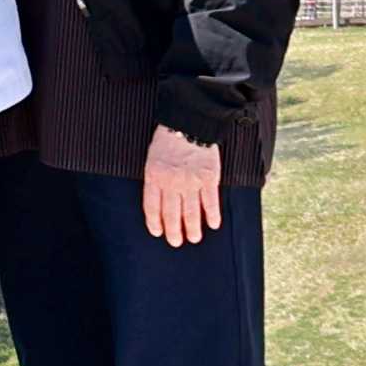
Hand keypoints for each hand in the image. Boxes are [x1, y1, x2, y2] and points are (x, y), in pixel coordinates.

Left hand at [141, 127, 229, 245]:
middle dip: (174, 231)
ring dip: (192, 228)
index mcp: (154, 177)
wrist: (189, 123)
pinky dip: (212, 215)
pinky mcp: (208, 178)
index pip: (152, 207)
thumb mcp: (152, 159)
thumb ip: (155, 179)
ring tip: (194, 238)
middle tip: (176, 242)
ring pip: (191, 212)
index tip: (158, 232)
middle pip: (171, 214)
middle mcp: (171, 183)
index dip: (155, 223)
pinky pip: (210, 202)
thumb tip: (159, 200)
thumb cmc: (168, 140)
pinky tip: (213, 225)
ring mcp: (190, 182)